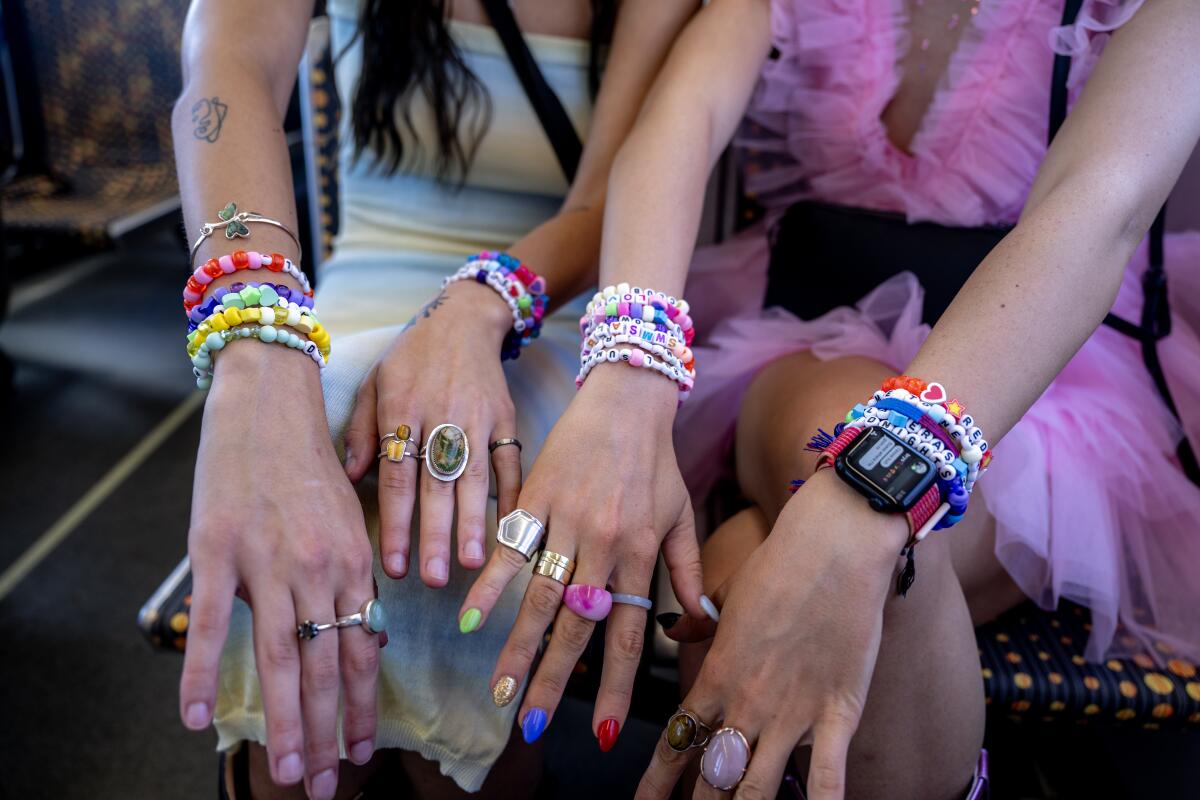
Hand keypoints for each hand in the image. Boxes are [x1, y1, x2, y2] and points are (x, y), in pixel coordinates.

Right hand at [179, 345, 379, 799]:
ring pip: (279, 658)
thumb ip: (354, 579)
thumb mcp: (348, 520)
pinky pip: (212, 623)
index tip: (362, 753)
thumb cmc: (310, 463)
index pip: (363, 651)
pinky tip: (196, 719)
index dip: (363, 708)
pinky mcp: (216, 550)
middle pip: (325, 666)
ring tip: (289, 773)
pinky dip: (200, 674)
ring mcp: (266, 562)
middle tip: (326, 786)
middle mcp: (317, 570)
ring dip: (285, 721)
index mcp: (353, 563)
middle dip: (328, 734)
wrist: (270, 402)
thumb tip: (365, 636)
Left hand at [342, 280, 519, 585]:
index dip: (396, 523)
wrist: (463, 318)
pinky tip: (513, 528)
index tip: (393, 565)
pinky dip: (513, 495)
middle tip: (435, 580)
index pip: (397, 476)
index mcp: (401, 409)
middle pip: (436, 485)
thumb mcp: (375, 381)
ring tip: (474, 564)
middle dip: (435, 536)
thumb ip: (361, 430)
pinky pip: (510, 461)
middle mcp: (439, 416)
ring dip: (475, 523)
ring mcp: (476, 418)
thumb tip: (350, 478)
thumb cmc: (412, 356)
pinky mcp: (505, 417)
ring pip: (474, 478)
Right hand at [460, 364, 707, 748]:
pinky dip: (490, 582)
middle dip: (555, 682)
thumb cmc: (656, 460)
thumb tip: (700, 624)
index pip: (628, 635)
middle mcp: (602, 546)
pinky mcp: (535, 497)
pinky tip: (470, 616)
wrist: (627, 398)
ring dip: (517, 647)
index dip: (617, 686)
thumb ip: (688, 574)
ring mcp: (565, 522)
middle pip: (576, 627)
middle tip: (533, 727)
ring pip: (539, 596)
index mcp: (638, 555)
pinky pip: (510, 547)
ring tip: (500, 691)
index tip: (605, 732)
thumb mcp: (681, 517)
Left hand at [637, 468, 907, 799]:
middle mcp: (747, 703)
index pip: (679, 740)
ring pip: (757, 786)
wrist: (832, 545)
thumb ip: (700, 625)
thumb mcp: (727, 596)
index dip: (658, 780)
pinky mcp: (837, 711)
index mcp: (717, 675)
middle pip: (713, 774)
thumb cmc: (779, 564)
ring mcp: (791, 712)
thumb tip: (676, 631)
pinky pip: (827, 775)